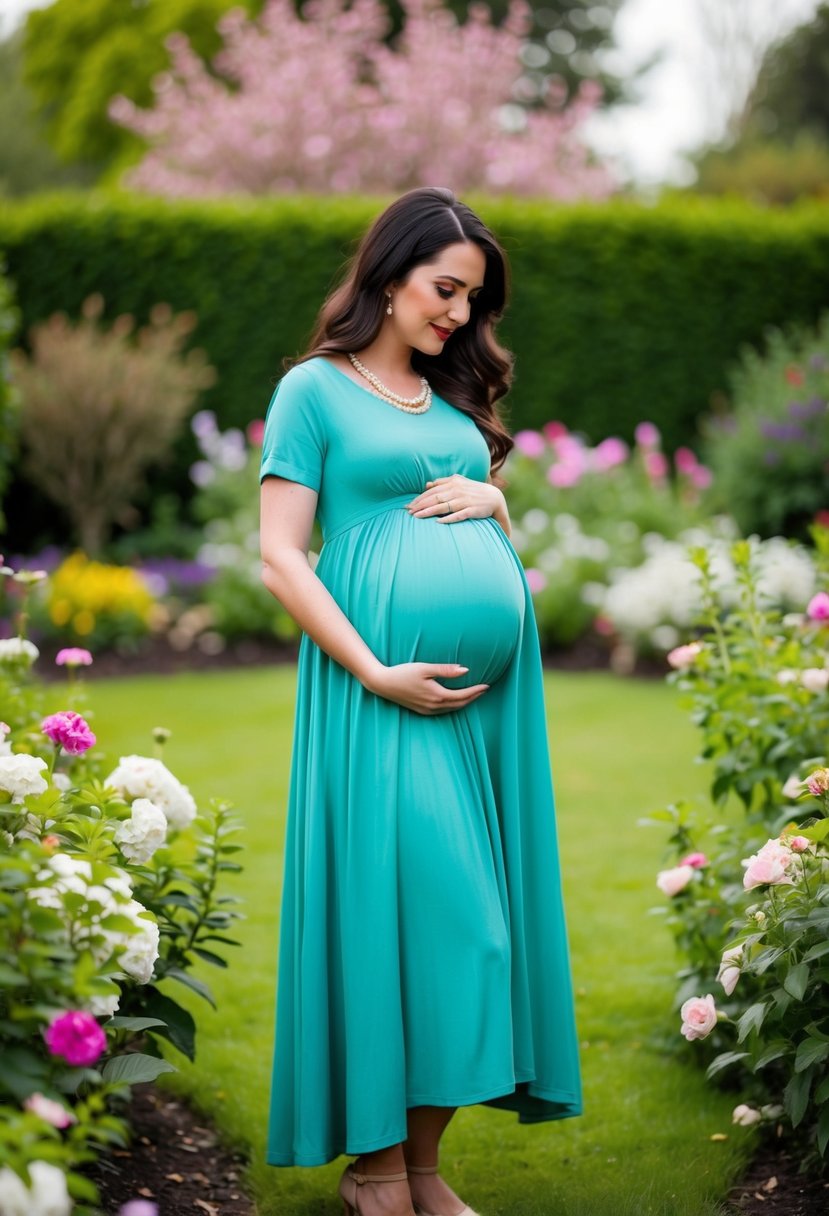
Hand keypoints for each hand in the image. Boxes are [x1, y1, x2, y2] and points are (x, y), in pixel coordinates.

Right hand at [364, 661, 489, 714]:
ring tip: (474, 695)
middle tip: (484, 690)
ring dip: (464, 703)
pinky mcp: (422, 710)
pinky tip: (455, 700)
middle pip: (459, 704)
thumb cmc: (403, 673)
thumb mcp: (424, 668)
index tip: (486, 686)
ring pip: (452, 709)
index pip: (462, 696)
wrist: (383, 683)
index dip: (476, 691)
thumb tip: (465, 670)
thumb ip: (445, 670)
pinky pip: (443, 711)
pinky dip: (453, 706)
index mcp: (437, 695)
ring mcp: (427, 710)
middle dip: (473, 698)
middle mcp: (434, 706)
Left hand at [407, 474, 504, 523]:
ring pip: (444, 506)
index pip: (432, 491)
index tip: (409, 505)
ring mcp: (466, 501)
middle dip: (420, 505)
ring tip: (417, 517)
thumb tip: (427, 484)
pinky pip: (459, 515)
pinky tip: (438, 522)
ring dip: (429, 511)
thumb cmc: (473, 490)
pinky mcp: (473, 510)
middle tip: (408, 512)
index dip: (419, 498)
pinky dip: (449, 518)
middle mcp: (458, 490)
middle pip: (435, 498)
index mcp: (453, 483)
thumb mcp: (459, 482)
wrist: (495, 498)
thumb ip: (443, 482)